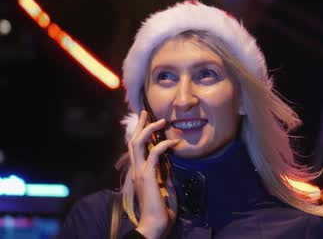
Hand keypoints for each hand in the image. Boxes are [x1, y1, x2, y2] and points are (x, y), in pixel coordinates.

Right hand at [128, 110, 178, 238]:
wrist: (154, 226)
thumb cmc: (160, 212)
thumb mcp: (164, 190)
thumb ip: (165, 178)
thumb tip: (170, 167)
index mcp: (139, 173)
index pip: (136, 149)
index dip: (140, 134)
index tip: (147, 122)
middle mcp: (136, 170)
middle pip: (133, 142)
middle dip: (140, 125)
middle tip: (146, 112)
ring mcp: (140, 173)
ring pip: (137, 143)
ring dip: (149, 129)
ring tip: (161, 121)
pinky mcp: (147, 176)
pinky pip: (154, 154)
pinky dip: (163, 145)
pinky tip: (173, 142)